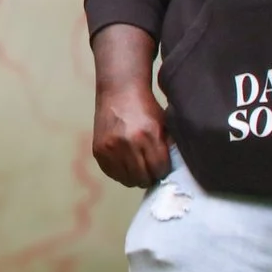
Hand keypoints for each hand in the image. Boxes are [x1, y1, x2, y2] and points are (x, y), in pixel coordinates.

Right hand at [89, 25, 169, 187]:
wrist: (119, 91)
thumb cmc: (145, 107)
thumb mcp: (163, 123)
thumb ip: (168, 146)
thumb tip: (172, 171)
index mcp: (148, 134)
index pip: (159, 169)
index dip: (162, 171)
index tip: (162, 167)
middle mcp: (128, 143)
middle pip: (143, 178)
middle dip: (149, 176)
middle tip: (150, 170)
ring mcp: (110, 148)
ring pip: (127, 180)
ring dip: (134, 177)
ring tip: (137, 167)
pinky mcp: (98, 151)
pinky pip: (112, 174)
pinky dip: (120, 173)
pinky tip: (125, 163)